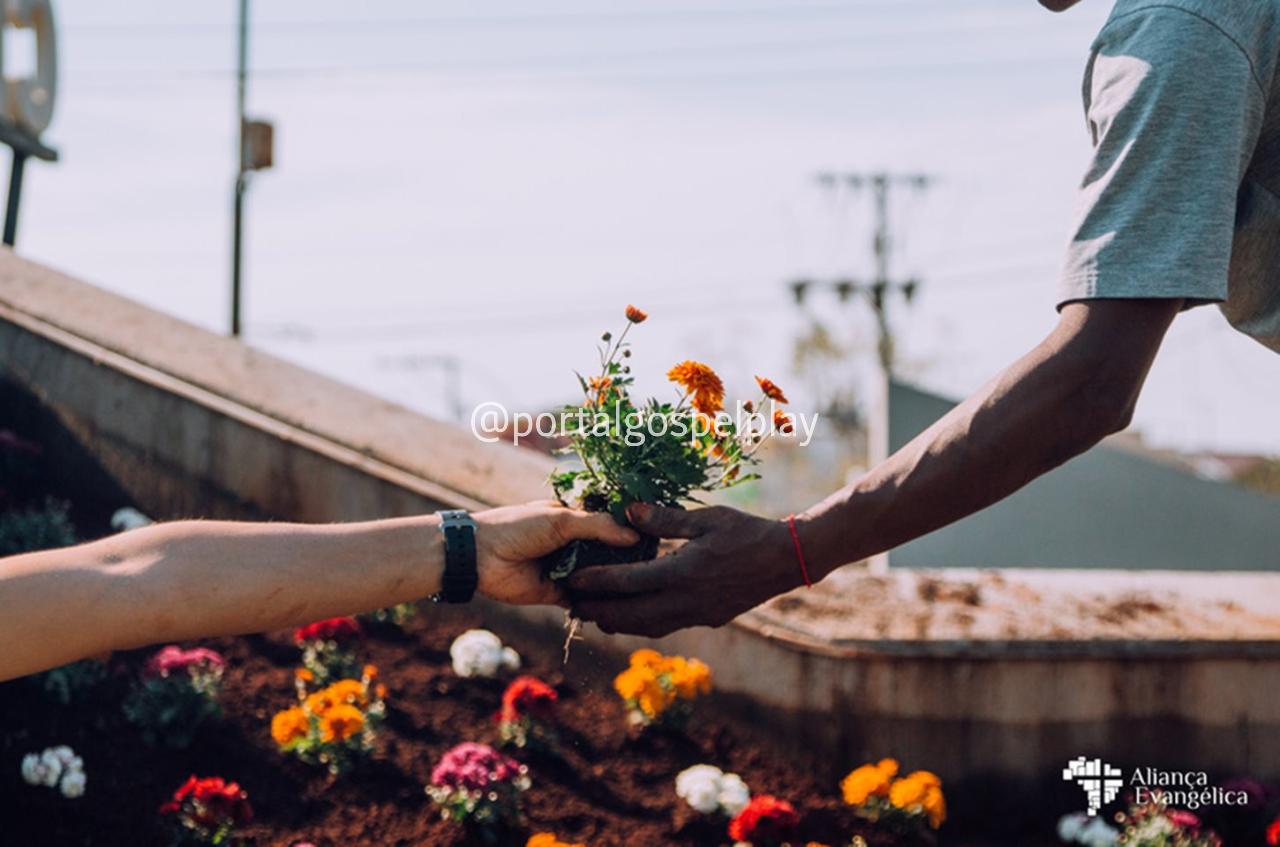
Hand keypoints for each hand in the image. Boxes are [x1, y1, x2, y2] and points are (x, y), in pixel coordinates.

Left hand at [474, 502, 639, 604]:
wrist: (480, 556)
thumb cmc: (518, 527)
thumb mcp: (561, 519)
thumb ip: (598, 526)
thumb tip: (635, 536)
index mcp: (574, 519)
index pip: (610, 526)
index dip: (629, 532)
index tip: (656, 539)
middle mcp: (573, 544)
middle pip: (607, 554)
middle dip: (625, 562)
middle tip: (655, 569)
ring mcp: (567, 569)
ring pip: (598, 578)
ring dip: (613, 583)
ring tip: (642, 589)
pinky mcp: (557, 593)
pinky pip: (583, 600)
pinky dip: (595, 602)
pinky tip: (618, 606)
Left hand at [566, 503, 799, 636]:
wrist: (786, 560)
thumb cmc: (746, 531)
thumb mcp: (707, 517)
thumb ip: (666, 518)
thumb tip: (627, 511)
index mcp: (684, 572)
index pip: (630, 581)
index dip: (598, 583)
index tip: (573, 580)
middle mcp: (687, 600)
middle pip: (632, 615)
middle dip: (599, 612)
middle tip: (572, 607)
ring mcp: (698, 614)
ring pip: (648, 627)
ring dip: (619, 623)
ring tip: (594, 616)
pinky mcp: (707, 618)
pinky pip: (666, 627)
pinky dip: (643, 624)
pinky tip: (632, 618)